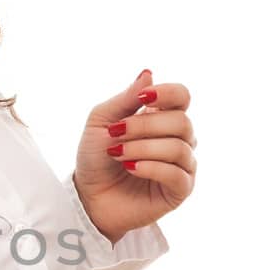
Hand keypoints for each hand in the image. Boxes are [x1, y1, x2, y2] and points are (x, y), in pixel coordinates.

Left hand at [71, 68, 196, 243]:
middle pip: (181, 121)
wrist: (88, 196)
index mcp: (162, 117)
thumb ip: (125, 98)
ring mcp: (182, 165)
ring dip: (142, 148)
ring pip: (179, 147)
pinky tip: (130, 168)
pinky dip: (151, 167)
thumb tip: (148, 73)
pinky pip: (177, 173)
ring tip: (117, 154)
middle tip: (115, 134)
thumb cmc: (96, 157)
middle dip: (144, 126)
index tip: (143, 99)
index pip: (182, 96)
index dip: (167, 93)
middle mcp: (178, 139)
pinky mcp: (180, 190)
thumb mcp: (101, 121)